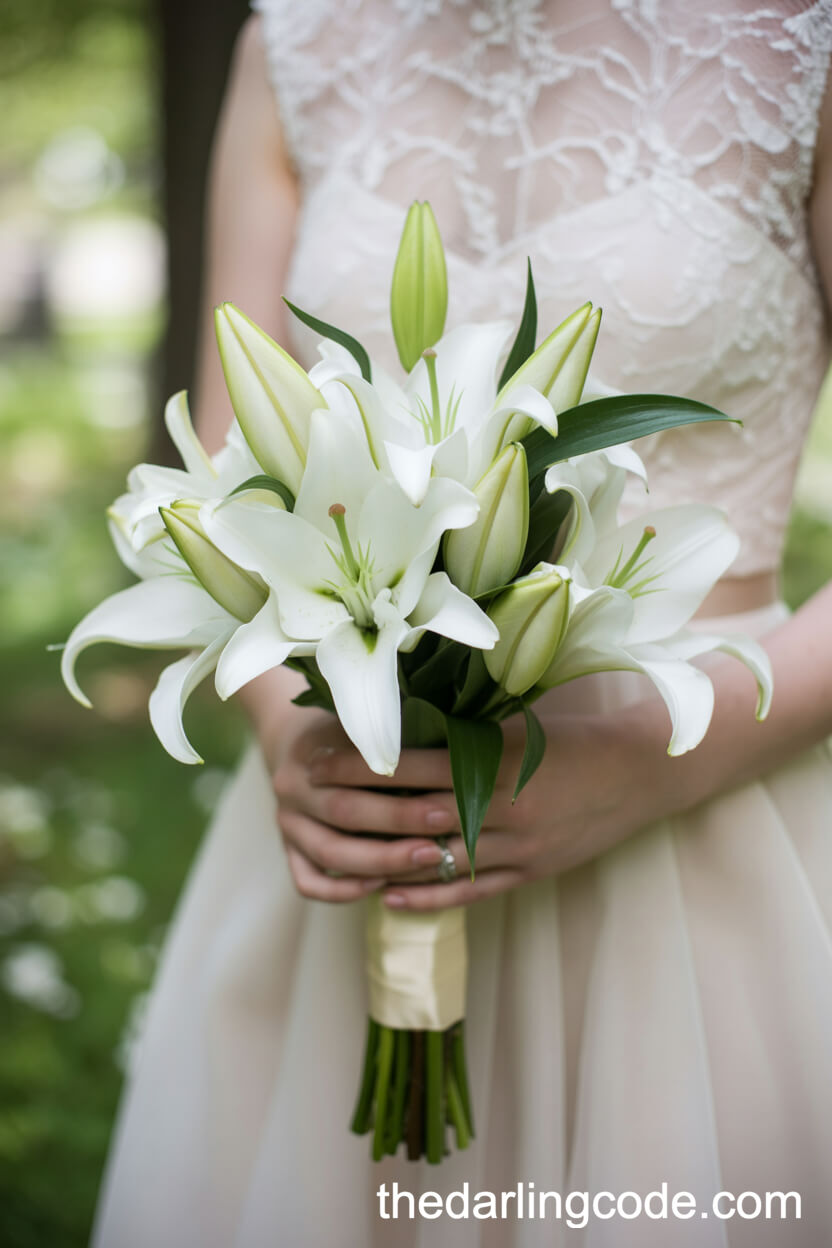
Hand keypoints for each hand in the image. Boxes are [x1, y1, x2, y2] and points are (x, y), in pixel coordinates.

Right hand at [264, 702, 459, 902]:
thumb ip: (391, 736)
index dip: (402, 782)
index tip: (444, 797)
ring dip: (380, 861)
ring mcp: (287, 822)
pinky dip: (342, 890)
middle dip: (399, 824)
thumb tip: (454, 745)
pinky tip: (380, 887)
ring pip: (329, 853)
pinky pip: (308, 881)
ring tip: (427, 862)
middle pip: (345, 812)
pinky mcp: (288, 849)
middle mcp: (293, 787)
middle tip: (445, 832)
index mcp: (312, 748)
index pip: (358, 767)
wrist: (288, 738)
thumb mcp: (360, 722)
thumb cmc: (343, 729)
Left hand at [308, 707, 669, 911]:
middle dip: (362, 812)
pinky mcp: (530, 872)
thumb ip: (468, 733)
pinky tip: (390, 897)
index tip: (322, 760)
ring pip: (438, 860)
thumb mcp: (520, 726)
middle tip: (315, 805)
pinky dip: (428, 897)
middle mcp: (503, 809)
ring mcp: (517, 847)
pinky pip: (470, 890)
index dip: (365, 767)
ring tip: (340, 859)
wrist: (639, 773)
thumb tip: (406, 725)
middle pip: (416, 816)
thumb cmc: (577, 739)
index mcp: (498, 762)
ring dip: (386, 861)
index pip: (414, 767)